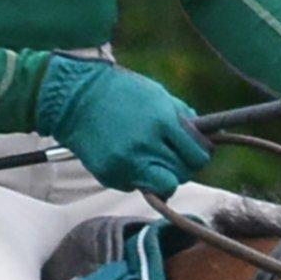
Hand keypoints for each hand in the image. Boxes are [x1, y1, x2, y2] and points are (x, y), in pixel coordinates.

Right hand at [37, 52, 212, 200]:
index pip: (198, 155)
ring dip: (164, 177)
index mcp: (161, 121)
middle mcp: (145, 144)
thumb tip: (206, 140)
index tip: (195, 151)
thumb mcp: (157, 95)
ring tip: (153, 161)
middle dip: (183, 166)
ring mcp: (126, 163)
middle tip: (173, 156)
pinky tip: (128, 159)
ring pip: (164, 187)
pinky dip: (137, 177)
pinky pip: (137, 186)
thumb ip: (182, 118)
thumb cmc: (120, 92)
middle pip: (183, 174)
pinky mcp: (110, 175)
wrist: (74, 97)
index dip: (200, 155)